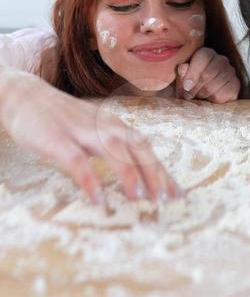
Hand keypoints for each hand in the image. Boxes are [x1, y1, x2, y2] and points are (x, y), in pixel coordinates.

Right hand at [0, 72, 179, 204]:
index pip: (145, 148)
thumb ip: (112, 146)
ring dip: (130, 174)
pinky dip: (90, 180)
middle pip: (137, 148)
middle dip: (155, 173)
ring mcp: (81, 131)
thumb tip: (136, 173)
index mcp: (113, 124)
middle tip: (167, 200)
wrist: (23, 96)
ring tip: (140, 199)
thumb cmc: (60, 119)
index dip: (162, 170)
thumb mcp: (92, 129)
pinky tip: (99, 199)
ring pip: (113, 151)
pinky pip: (78, 162)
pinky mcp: (58, 140)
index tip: (178, 193)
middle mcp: (103, 125)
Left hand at [175, 47, 239, 103]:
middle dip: (196, 88)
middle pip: (207, 74)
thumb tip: (183, 68)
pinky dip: (214, 99)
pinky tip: (210, 99)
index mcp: (206, 53)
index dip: (193, 73)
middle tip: (189, 95)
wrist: (201, 99)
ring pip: (214, 85)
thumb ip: (181, 73)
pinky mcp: (236, 85)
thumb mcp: (182, 80)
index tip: (186, 87)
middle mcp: (220, 59)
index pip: (203, 57)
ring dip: (204, 94)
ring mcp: (230, 71)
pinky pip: (224, 93)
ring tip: (199, 96)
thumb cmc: (190, 86)